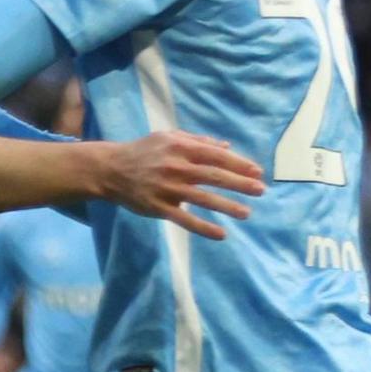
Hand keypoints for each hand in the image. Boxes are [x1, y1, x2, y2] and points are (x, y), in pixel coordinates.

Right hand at [95, 130, 265, 239]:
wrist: (109, 169)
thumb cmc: (143, 152)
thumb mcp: (167, 137)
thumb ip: (198, 141)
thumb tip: (228, 146)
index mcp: (180, 147)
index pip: (216, 156)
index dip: (239, 164)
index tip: (257, 172)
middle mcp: (175, 166)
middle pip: (214, 176)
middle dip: (240, 183)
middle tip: (260, 191)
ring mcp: (167, 188)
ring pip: (203, 199)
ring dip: (227, 206)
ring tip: (246, 213)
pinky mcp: (157, 207)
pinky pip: (184, 219)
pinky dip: (203, 227)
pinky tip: (221, 234)